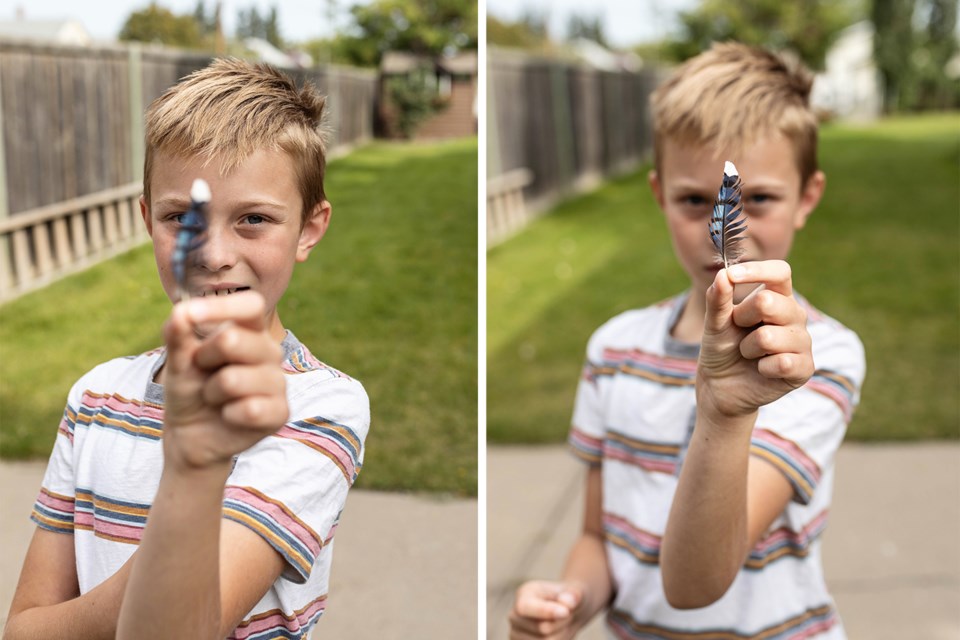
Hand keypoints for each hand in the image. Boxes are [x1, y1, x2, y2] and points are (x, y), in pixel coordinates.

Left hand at [162, 291, 287, 470]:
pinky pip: (249, 409)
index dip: (222, 307)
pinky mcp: (280, 412)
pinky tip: (229, 416)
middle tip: (202, 371)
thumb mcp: (177, 360)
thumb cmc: (190, 389)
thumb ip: (178, 334)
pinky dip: (228, 415)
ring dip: (211, 392)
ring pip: (233, 379)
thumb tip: (180, 311)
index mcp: (250, 331)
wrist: (191, 435)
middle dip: (202, 359)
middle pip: (232, 340)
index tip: (190, 314)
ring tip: (215, 397)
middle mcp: (270, 352)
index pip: (251, 306)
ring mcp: (278, 383)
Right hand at [509, 580, 583, 639]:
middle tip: (568, 613)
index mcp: (523, 594)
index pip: (524, 608)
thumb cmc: (569, 599)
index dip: (545, 612)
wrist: (566, 613)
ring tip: (563, 624)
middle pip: (543, 628)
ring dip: (562, 635)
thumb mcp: (575, 592)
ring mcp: (516, 635)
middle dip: (562, 623)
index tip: (565, 612)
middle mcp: (515, 616)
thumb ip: (573, 596)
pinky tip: (559, 633)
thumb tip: (568, 603)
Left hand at [697, 260, 813, 419]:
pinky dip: (762, 368)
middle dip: (742, 318)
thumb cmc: (722, 348)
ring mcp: (803, 341)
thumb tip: (723, 274)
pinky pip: (782, 362)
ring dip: (748, 348)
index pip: (780, 272)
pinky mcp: (804, 368)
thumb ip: (718, 299)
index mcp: (777, 296)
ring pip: (769, 336)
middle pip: (769, 302)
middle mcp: (794, 315)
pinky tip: (762, 370)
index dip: (758, 271)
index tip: (731, 275)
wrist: (721, 386)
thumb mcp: (715, 322)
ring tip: (749, 354)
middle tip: (739, 331)